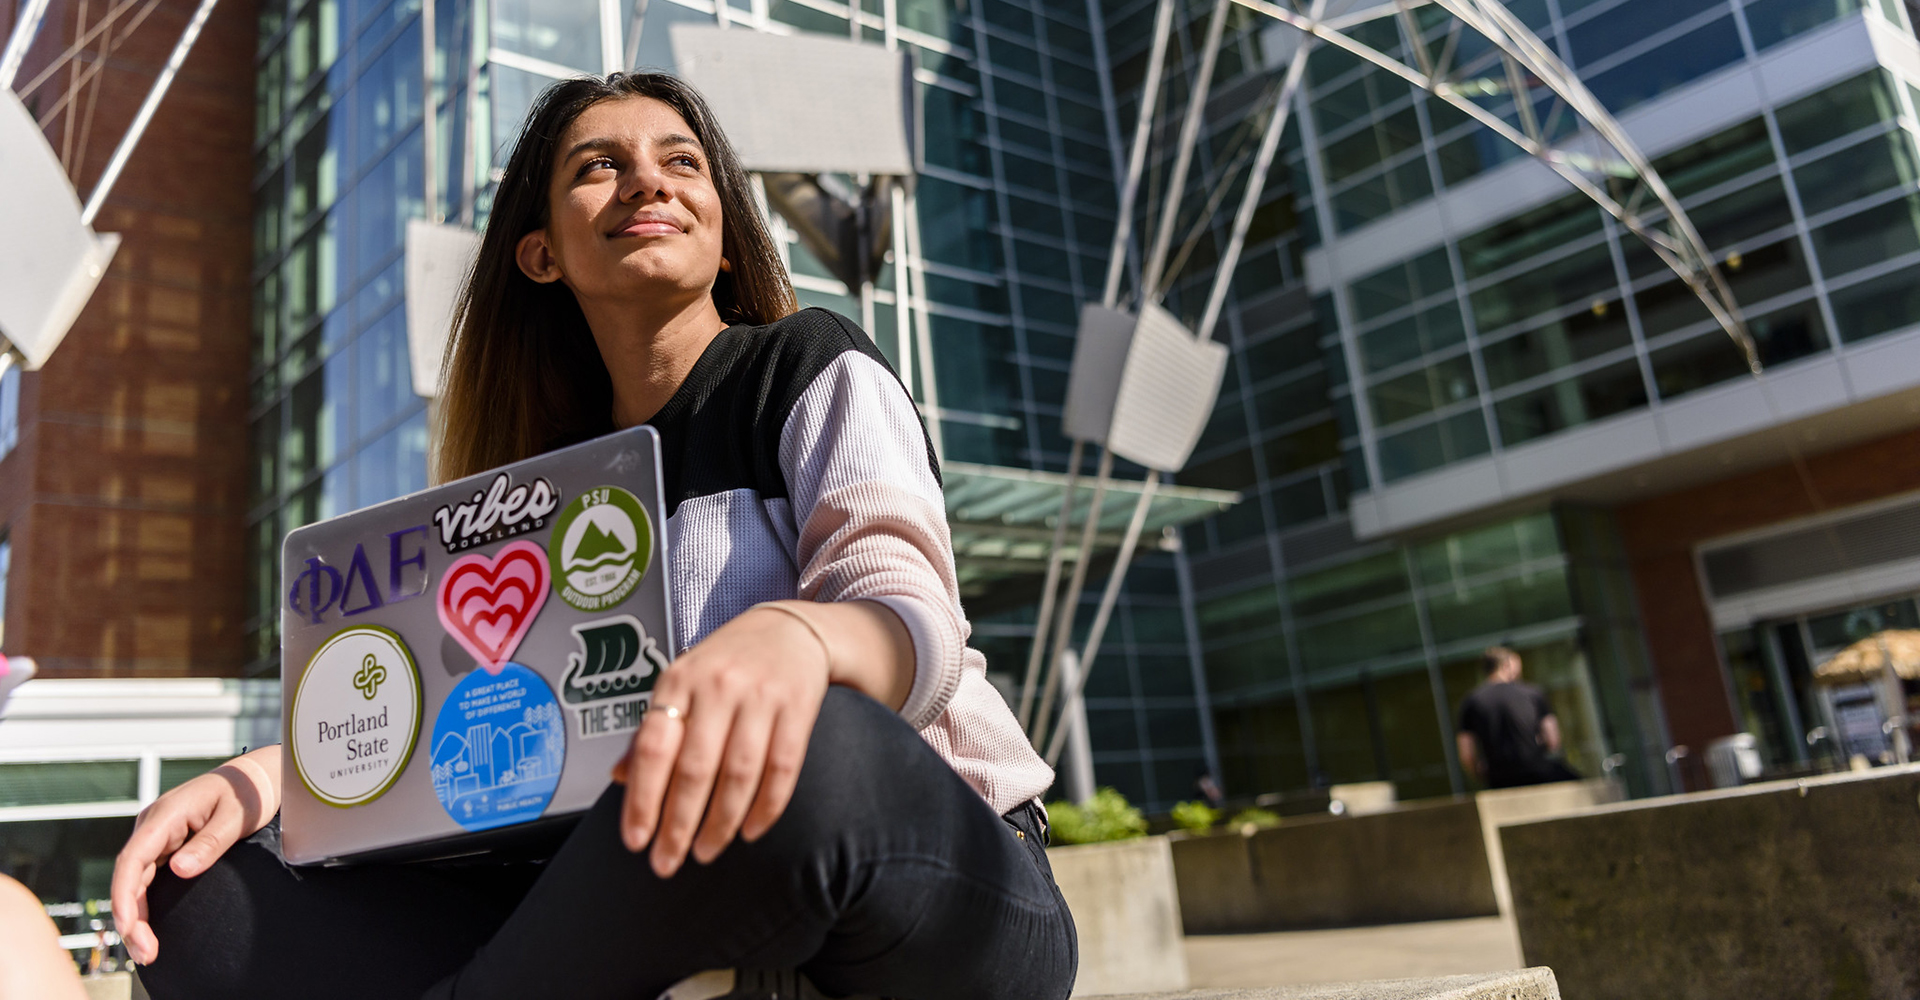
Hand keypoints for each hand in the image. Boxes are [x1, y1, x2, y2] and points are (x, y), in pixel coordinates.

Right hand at [111, 747, 279, 964]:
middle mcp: (153, 827)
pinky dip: (144, 905)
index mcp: (165, 815)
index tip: (128, 925)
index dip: (125, 895)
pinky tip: (147, 929)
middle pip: (130, 877)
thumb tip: (179, 870)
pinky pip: (147, 879)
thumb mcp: (235, 817)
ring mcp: (157, 837)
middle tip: (145, 952)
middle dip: (131, 917)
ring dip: (136, 916)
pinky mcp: (165, 847)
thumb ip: (210, 843)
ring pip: (135, 882)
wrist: (253, 778)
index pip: (133, 859)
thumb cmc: (246, 792)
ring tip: (146, 952)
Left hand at [613, 606, 829, 876]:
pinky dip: (766, 807)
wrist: (788, 631)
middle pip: (695, 769)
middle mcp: (718, 686)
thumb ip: (652, 730)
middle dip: (678, 825)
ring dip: (720, 823)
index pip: (653, 748)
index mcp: (679, 681)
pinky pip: (782, 769)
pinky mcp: (797, 709)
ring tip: (706, 852)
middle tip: (667, 862)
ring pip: (739, 774)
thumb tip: (620, 778)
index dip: (642, 799)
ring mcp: (760, 697)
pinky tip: (751, 831)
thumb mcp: (681, 684)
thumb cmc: (726, 663)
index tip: (635, 840)